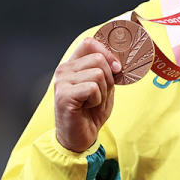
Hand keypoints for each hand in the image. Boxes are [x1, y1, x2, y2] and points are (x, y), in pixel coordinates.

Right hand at [53, 38, 120, 152]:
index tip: (116, 68)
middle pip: (99, 59)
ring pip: (98, 74)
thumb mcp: (105, 87)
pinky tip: (87, 107)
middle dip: (109, 78)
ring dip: (103, 91)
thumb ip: (109, 72)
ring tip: (93, 102)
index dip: (107, 52)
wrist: (80, 136)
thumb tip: (118, 61)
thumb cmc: (91, 112)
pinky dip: (97, 100)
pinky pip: (93, 88)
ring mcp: (62, 82)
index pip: (89, 43)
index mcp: (74, 65)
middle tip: (100, 94)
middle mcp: (64, 70)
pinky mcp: (64, 95)